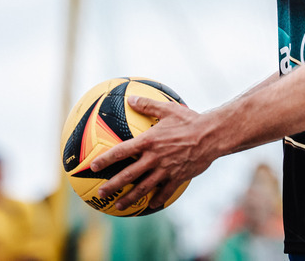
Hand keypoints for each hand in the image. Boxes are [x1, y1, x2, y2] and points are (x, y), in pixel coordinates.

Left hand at [90, 95, 216, 209]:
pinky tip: (152, 205)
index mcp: (148, 142)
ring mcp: (166, 170)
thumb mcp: (167, 109)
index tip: (93, 166)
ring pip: (144, 188)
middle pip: (128, 175)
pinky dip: (157, 199)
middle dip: (113, 185)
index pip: (121, 152)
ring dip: (130, 198)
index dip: (106, 159)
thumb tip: (130, 98)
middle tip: (100, 193)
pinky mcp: (178, 177)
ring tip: (119, 206)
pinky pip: (165, 192)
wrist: (211, 136)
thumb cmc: (189, 120)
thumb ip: (147, 105)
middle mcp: (154, 158)